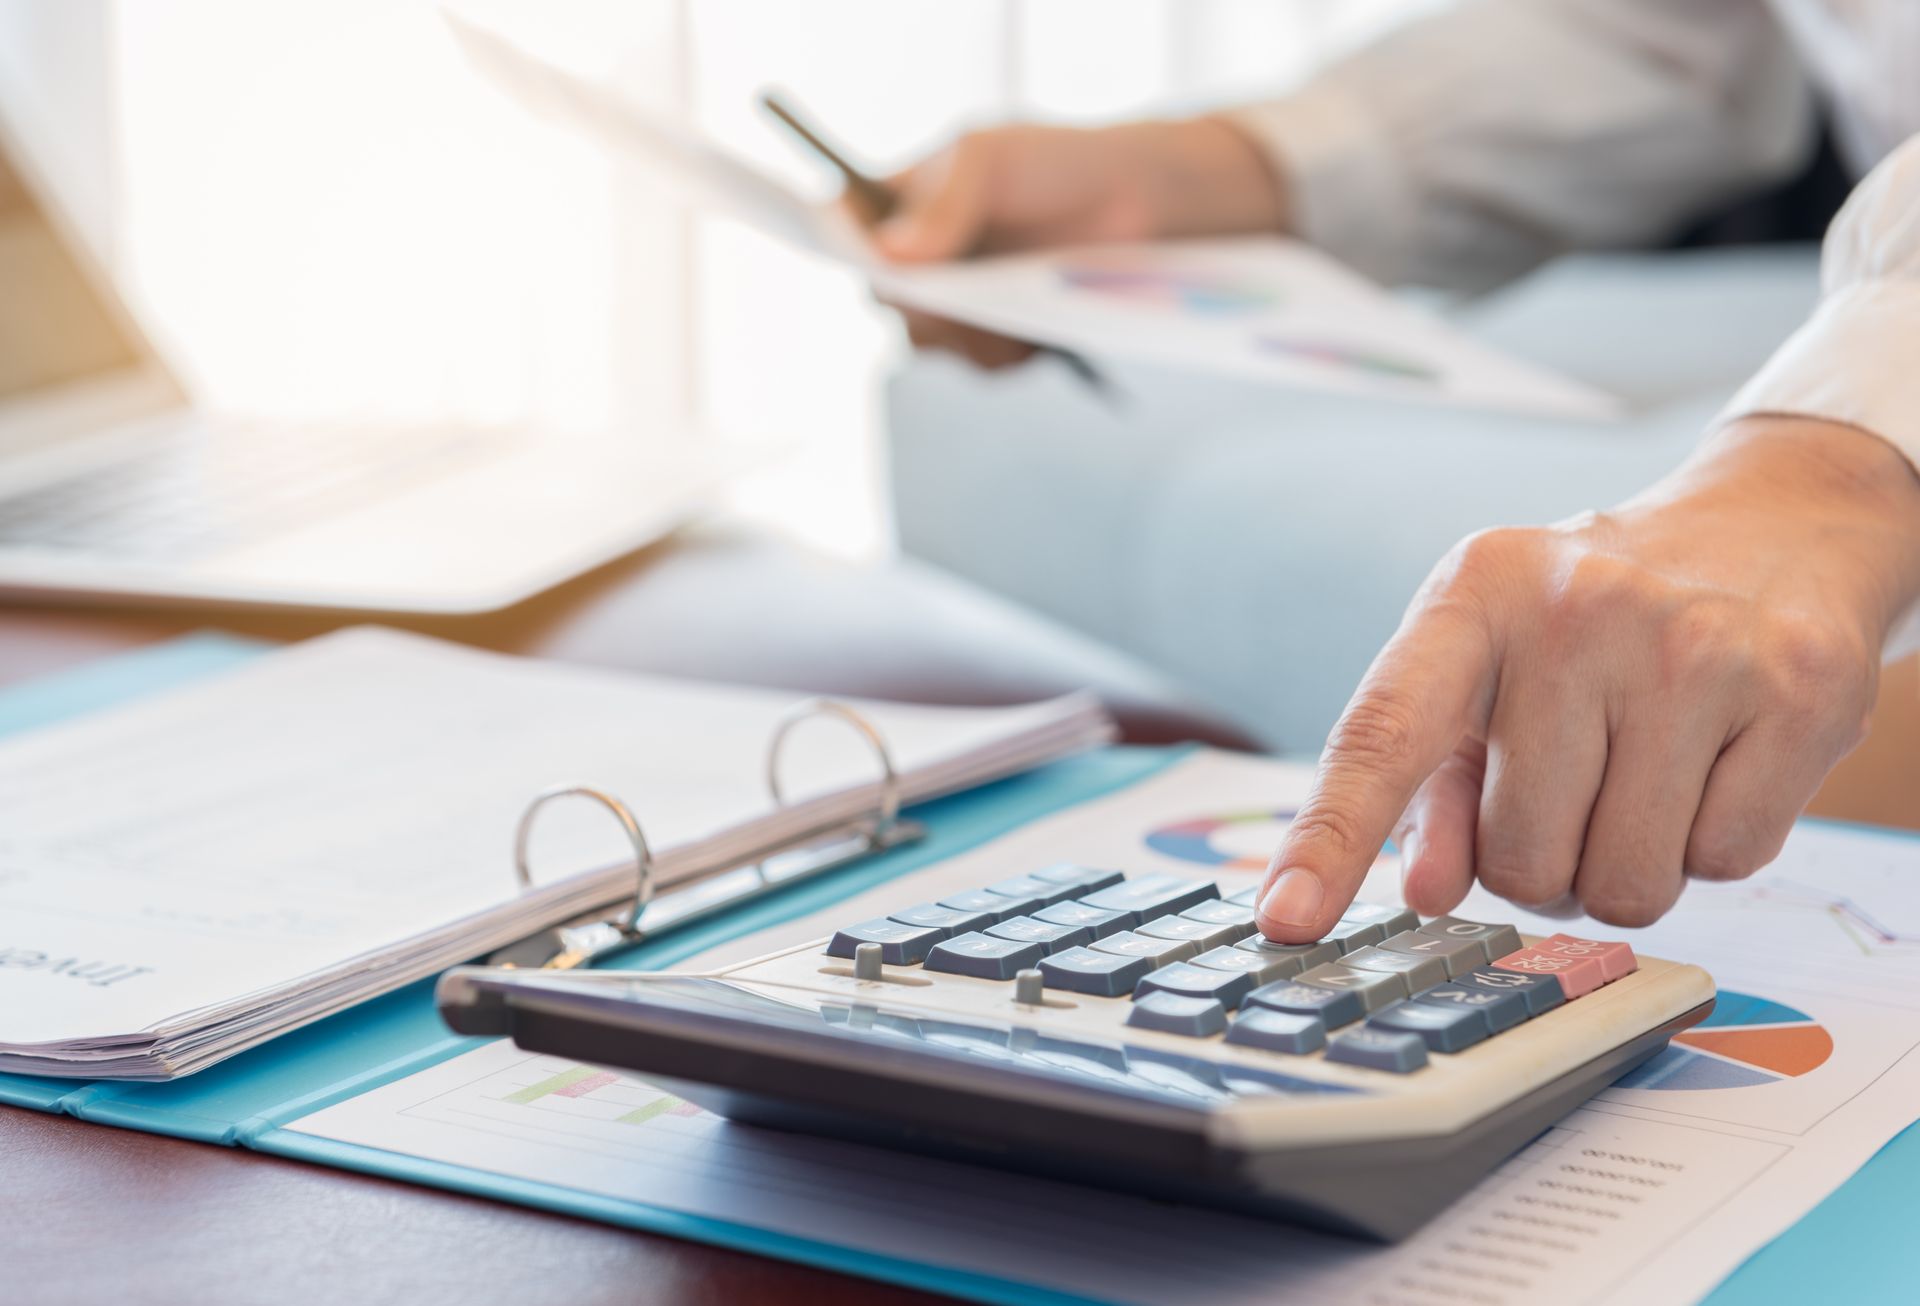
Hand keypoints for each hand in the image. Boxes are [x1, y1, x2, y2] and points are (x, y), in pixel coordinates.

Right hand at [864, 118, 1284, 368]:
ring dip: (968, 337)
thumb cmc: (1056, 160)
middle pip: (887, 302)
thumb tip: (887, 255)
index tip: (886, 276)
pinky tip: (1037, 331)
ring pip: (928, 343)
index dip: (852, 258)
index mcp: (899, 202)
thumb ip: (941, 204)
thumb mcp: (991, 161)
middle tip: (963, 301)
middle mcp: (920, 256)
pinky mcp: (997, 335)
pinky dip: (1005, 355)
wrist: (1138, 201)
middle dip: (925, 307)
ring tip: (1014, 312)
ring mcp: (957, 298)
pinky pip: (979, 364)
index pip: (846, 236)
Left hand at [1256, 417, 1919, 940]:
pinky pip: (1724, 864)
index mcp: (1474, 593)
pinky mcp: (1802, 691)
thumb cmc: (1591, 624)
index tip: (1283, 922)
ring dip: (1625, 865)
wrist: (1769, 528)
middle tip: (1575, 787)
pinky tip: (1718, 761)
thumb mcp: (1489, 669)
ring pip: (1624, 883)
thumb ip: (1436, 783)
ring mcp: (1697, 647)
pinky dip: (1711, 843)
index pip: (1383, 733)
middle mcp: (1579, 609)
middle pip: (1519, 858)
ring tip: (1643, 773)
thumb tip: (1427, 890)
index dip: (1330, 838)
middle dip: (1539, 861)